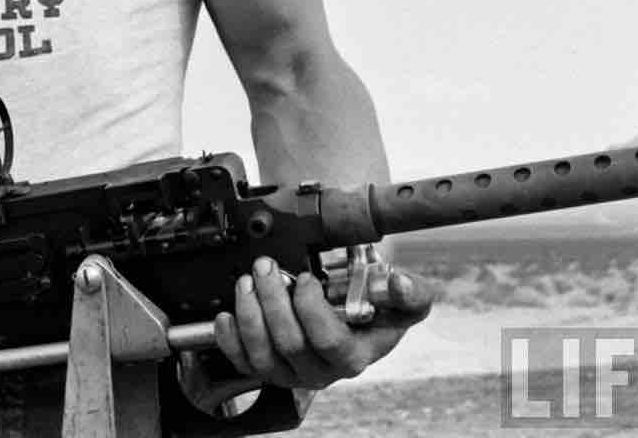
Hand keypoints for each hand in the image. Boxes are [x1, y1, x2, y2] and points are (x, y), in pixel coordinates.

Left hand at [213, 257, 431, 389]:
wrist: (351, 321)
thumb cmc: (374, 312)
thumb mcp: (401, 302)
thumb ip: (409, 293)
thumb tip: (399, 282)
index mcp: (353, 356)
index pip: (328, 342)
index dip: (312, 309)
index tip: (308, 278)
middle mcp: (320, 370)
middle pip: (289, 344)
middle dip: (273, 299)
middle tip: (267, 266)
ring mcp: (290, 372)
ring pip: (262, 355)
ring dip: (249, 313)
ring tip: (248, 281)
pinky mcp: (266, 368)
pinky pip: (241, 362)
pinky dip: (229, 338)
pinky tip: (227, 314)